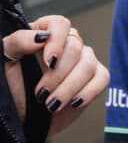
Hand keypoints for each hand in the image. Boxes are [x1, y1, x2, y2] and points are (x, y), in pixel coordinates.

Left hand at [2, 15, 109, 134]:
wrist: (23, 117)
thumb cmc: (11, 87)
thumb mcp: (6, 61)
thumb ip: (18, 42)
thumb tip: (42, 36)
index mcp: (44, 33)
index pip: (60, 24)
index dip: (57, 40)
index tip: (49, 61)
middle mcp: (67, 44)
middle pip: (75, 48)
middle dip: (57, 75)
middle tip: (41, 94)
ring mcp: (84, 60)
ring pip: (88, 65)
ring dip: (69, 88)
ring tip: (51, 104)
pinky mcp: (95, 77)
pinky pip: (103, 78)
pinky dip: (89, 92)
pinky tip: (73, 103)